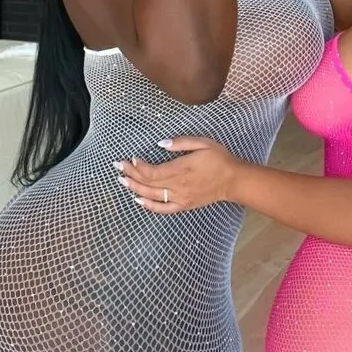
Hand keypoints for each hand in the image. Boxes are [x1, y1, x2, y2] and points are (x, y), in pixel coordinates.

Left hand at [114, 137, 245, 213]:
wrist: (233, 180)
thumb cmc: (219, 158)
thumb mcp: (203, 142)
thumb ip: (181, 142)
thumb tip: (161, 144)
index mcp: (180, 169)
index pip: (152, 170)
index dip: (138, 166)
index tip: (130, 158)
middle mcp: (177, 185)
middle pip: (148, 182)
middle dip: (131, 174)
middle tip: (118, 167)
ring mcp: (180, 197)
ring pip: (152, 196)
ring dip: (135, 189)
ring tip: (122, 181)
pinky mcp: (184, 205)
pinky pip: (163, 209)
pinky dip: (149, 206)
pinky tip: (138, 201)